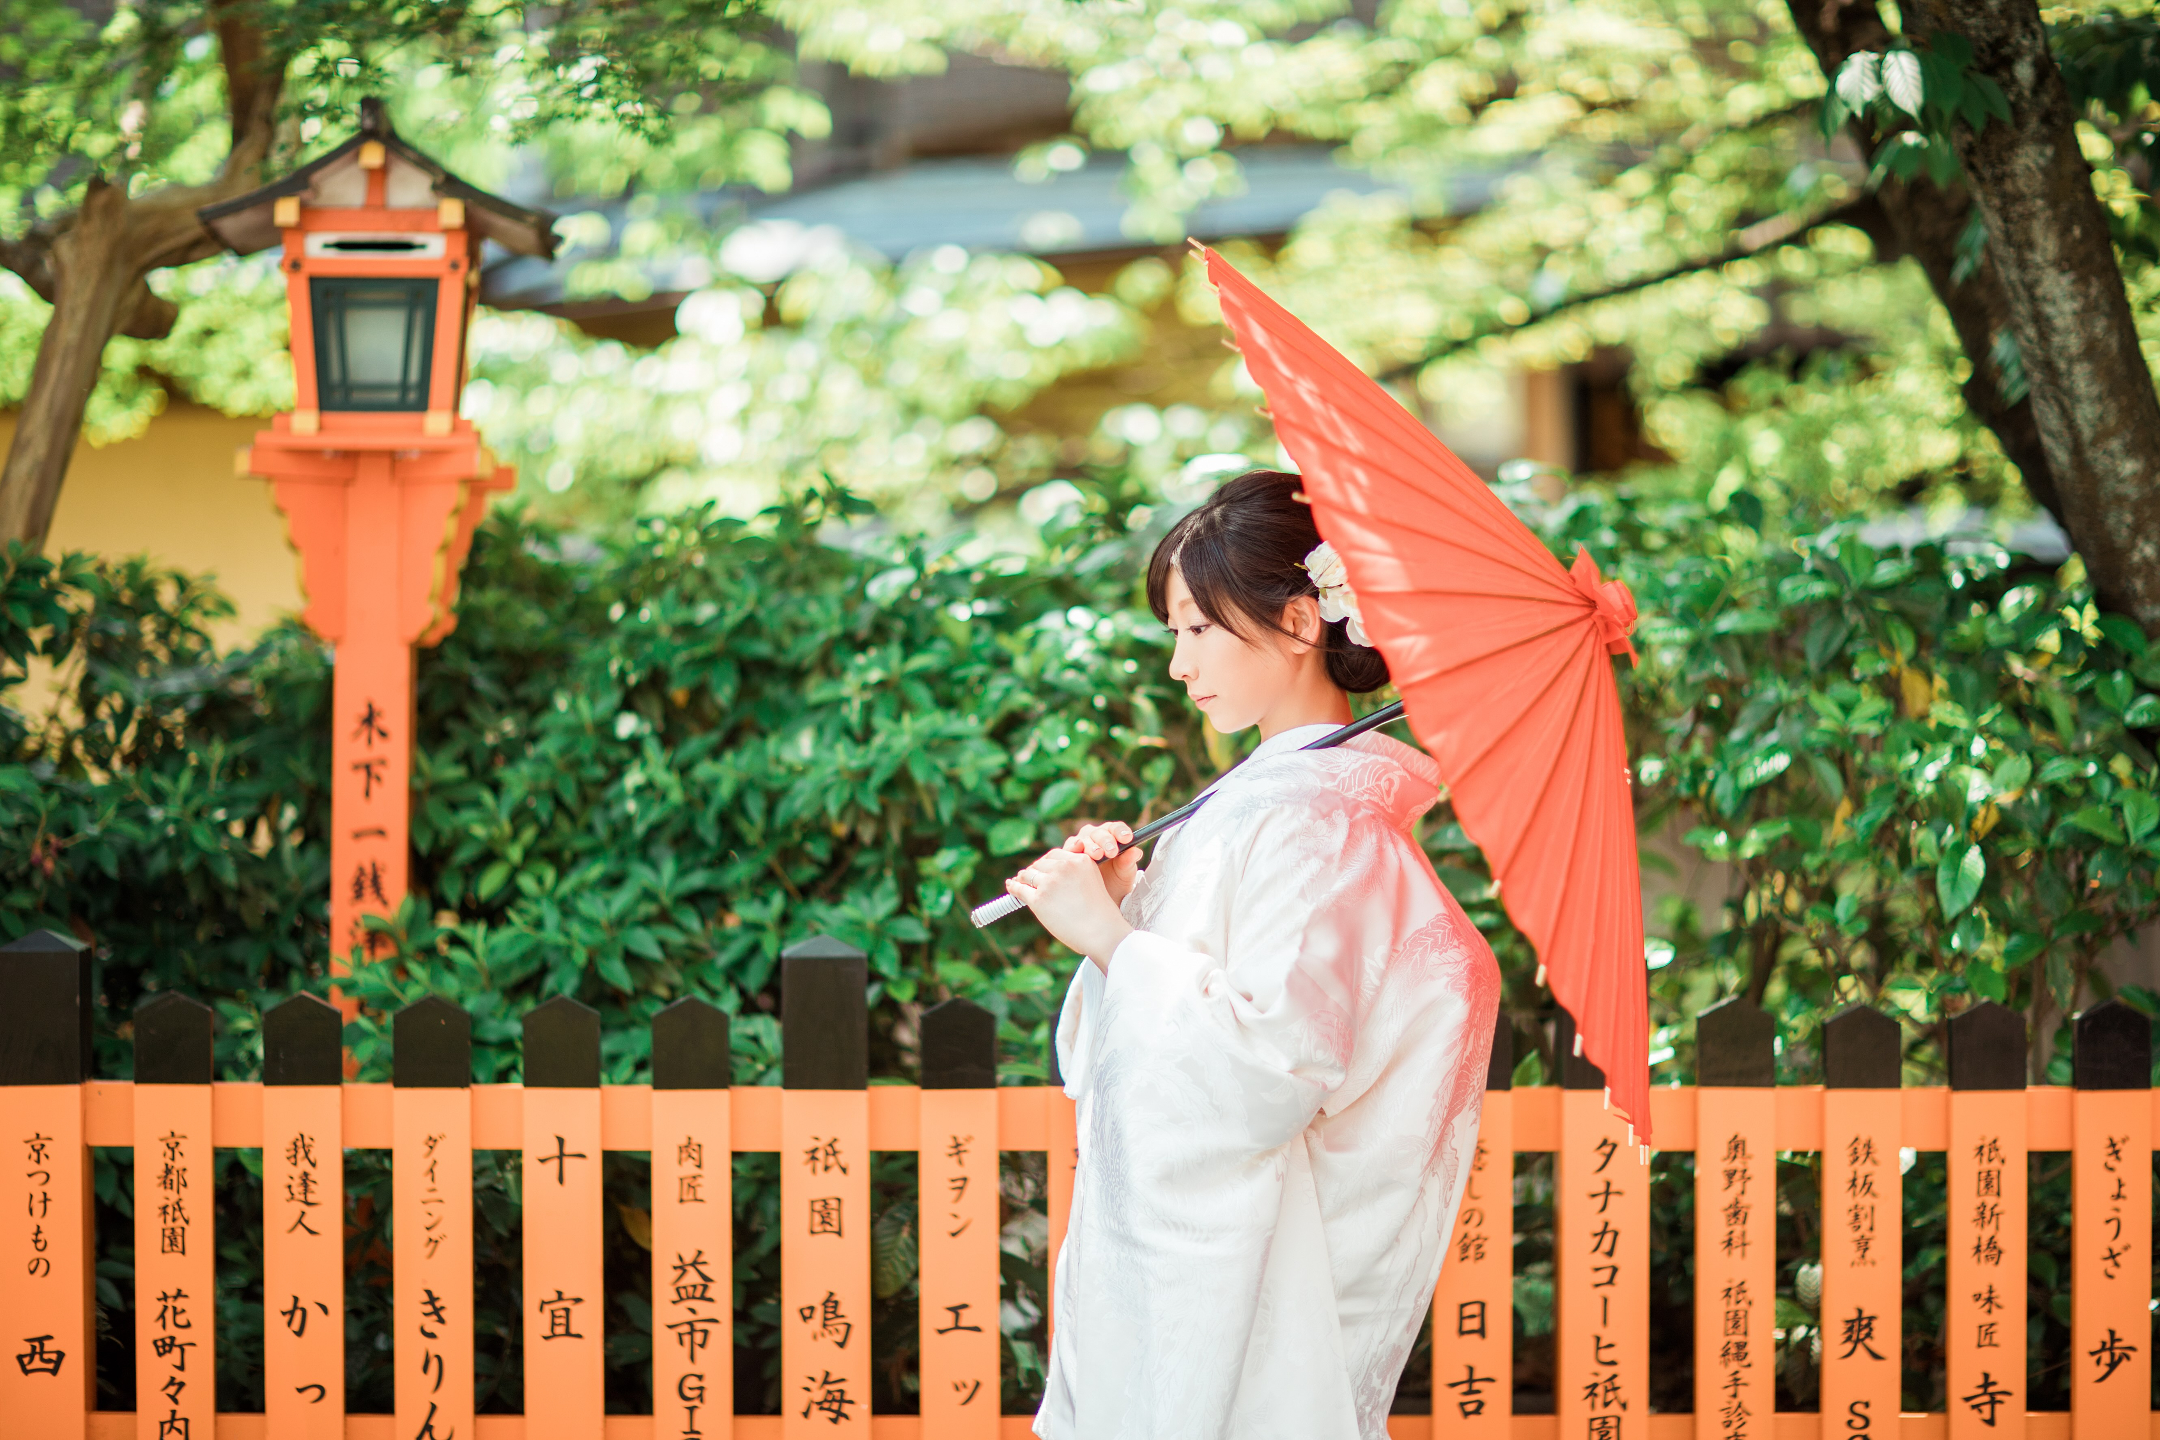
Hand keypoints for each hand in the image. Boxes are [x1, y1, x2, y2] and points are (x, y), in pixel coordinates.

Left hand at [1007, 845, 1133, 969]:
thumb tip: (1048, 870)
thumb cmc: (1099, 912)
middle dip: (1035, 870)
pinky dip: (1014, 887)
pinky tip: (1011, 885)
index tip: (1043, 869)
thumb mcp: (1092, 881)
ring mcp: (1050, 883)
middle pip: (1040, 863)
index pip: (1055, 855)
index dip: (1047, 863)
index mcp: (1080, 860)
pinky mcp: (1039, 900)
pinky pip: (1020, 889)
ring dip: (1023, 878)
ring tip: (1019, 881)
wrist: (1102, 933)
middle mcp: (1064, 867)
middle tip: (1029, 877)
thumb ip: (1074, 872)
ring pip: (1028, 874)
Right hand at [1064, 821, 1140, 901]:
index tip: (1128, 838)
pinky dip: (1072, 850)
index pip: (1115, 828)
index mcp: (1111, 835)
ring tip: (1097, 855)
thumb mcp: (1125, 874)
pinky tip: (1077, 852)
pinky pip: (1068, 849)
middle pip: (1099, 832)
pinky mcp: (1066, 854)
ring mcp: (1079, 844)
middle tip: (1112, 851)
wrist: (1098, 898)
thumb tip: (1136, 852)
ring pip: (1083, 839)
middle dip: (1106, 841)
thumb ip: (1128, 862)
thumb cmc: (1114, 882)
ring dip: (1090, 846)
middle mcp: (1094, 836)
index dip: (1120, 831)